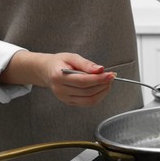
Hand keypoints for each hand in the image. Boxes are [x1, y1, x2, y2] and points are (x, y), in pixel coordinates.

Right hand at [0, 51, 114, 105]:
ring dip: (102, 91)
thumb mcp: (72, 57)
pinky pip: (87, 103)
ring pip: (89, 100)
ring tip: (107, 82)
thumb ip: (86, 64)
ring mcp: (64, 98)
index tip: (110, 75)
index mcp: (58, 77)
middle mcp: (60, 90)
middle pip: (87, 91)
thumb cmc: (60, 62)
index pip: (83, 81)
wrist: (48, 71)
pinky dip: (98, 96)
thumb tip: (100, 69)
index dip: (99, 79)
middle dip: (103, 84)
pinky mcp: (70, 102)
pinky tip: (102, 88)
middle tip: (111, 76)